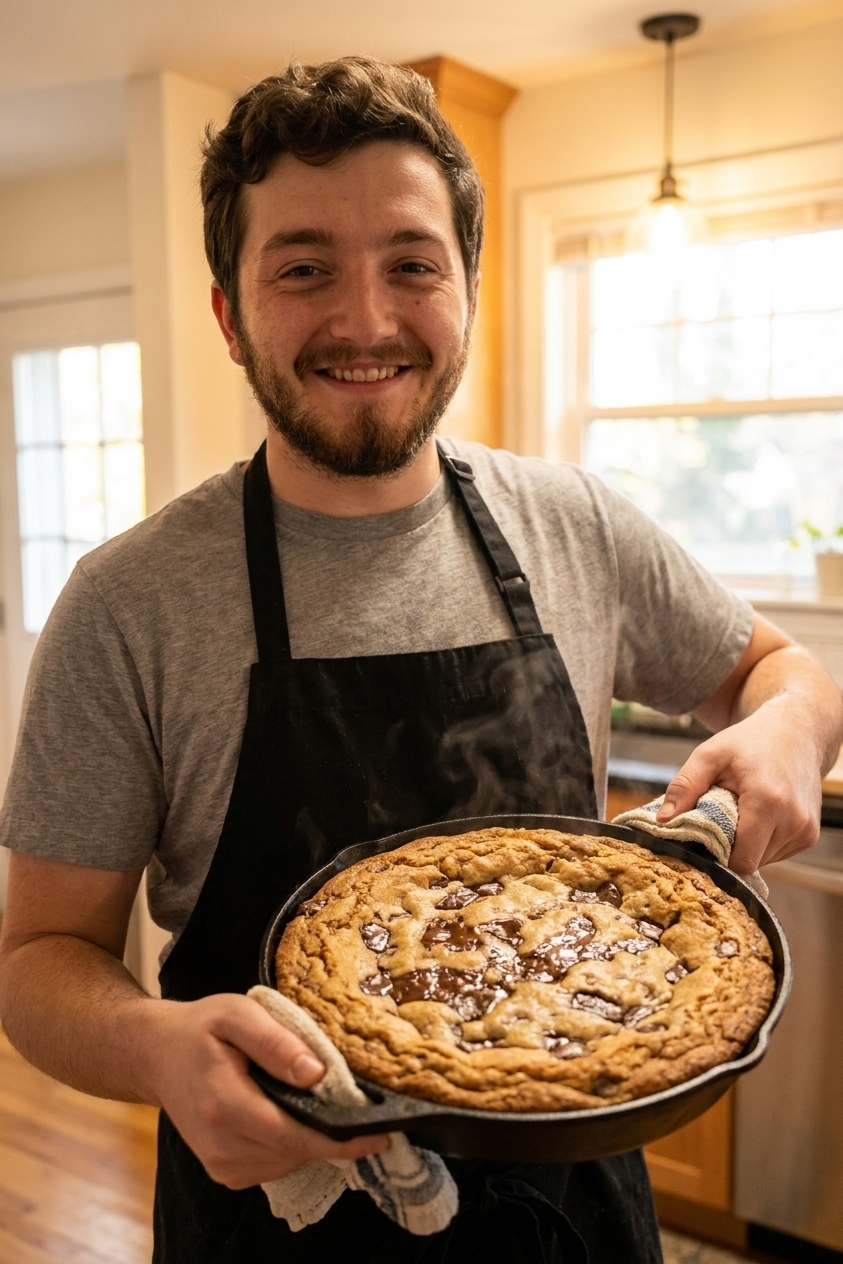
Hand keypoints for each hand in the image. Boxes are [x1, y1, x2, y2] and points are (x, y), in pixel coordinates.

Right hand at [138, 992, 388, 1188]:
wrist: (156, 1055)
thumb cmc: (200, 1029)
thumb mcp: (237, 1014)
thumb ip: (276, 1042)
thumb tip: (317, 1074)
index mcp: (224, 1103)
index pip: (293, 1135)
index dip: (340, 1138)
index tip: (380, 1132)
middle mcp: (220, 1143)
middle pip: (295, 1152)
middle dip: (332, 1134)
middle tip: (360, 1106)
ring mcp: (219, 1163)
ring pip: (287, 1162)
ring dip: (311, 1138)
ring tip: (319, 1102)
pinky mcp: (222, 1171)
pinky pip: (273, 1166)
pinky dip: (291, 1145)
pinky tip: (290, 1114)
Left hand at [656, 704, 821, 872]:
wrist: (796, 732)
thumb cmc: (750, 741)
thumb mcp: (709, 755)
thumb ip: (684, 787)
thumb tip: (663, 822)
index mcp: (769, 801)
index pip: (741, 860)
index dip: (717, 856)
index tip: (701, 839)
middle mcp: (794, 820)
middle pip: (750, 862)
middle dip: (729, 848)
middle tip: (719, 818)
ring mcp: (806, 830)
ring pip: (763, 861)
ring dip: (746, 845)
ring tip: (741, 812)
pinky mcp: (811, 835)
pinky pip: (776, 853)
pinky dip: (761, 842)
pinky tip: (757, 816)